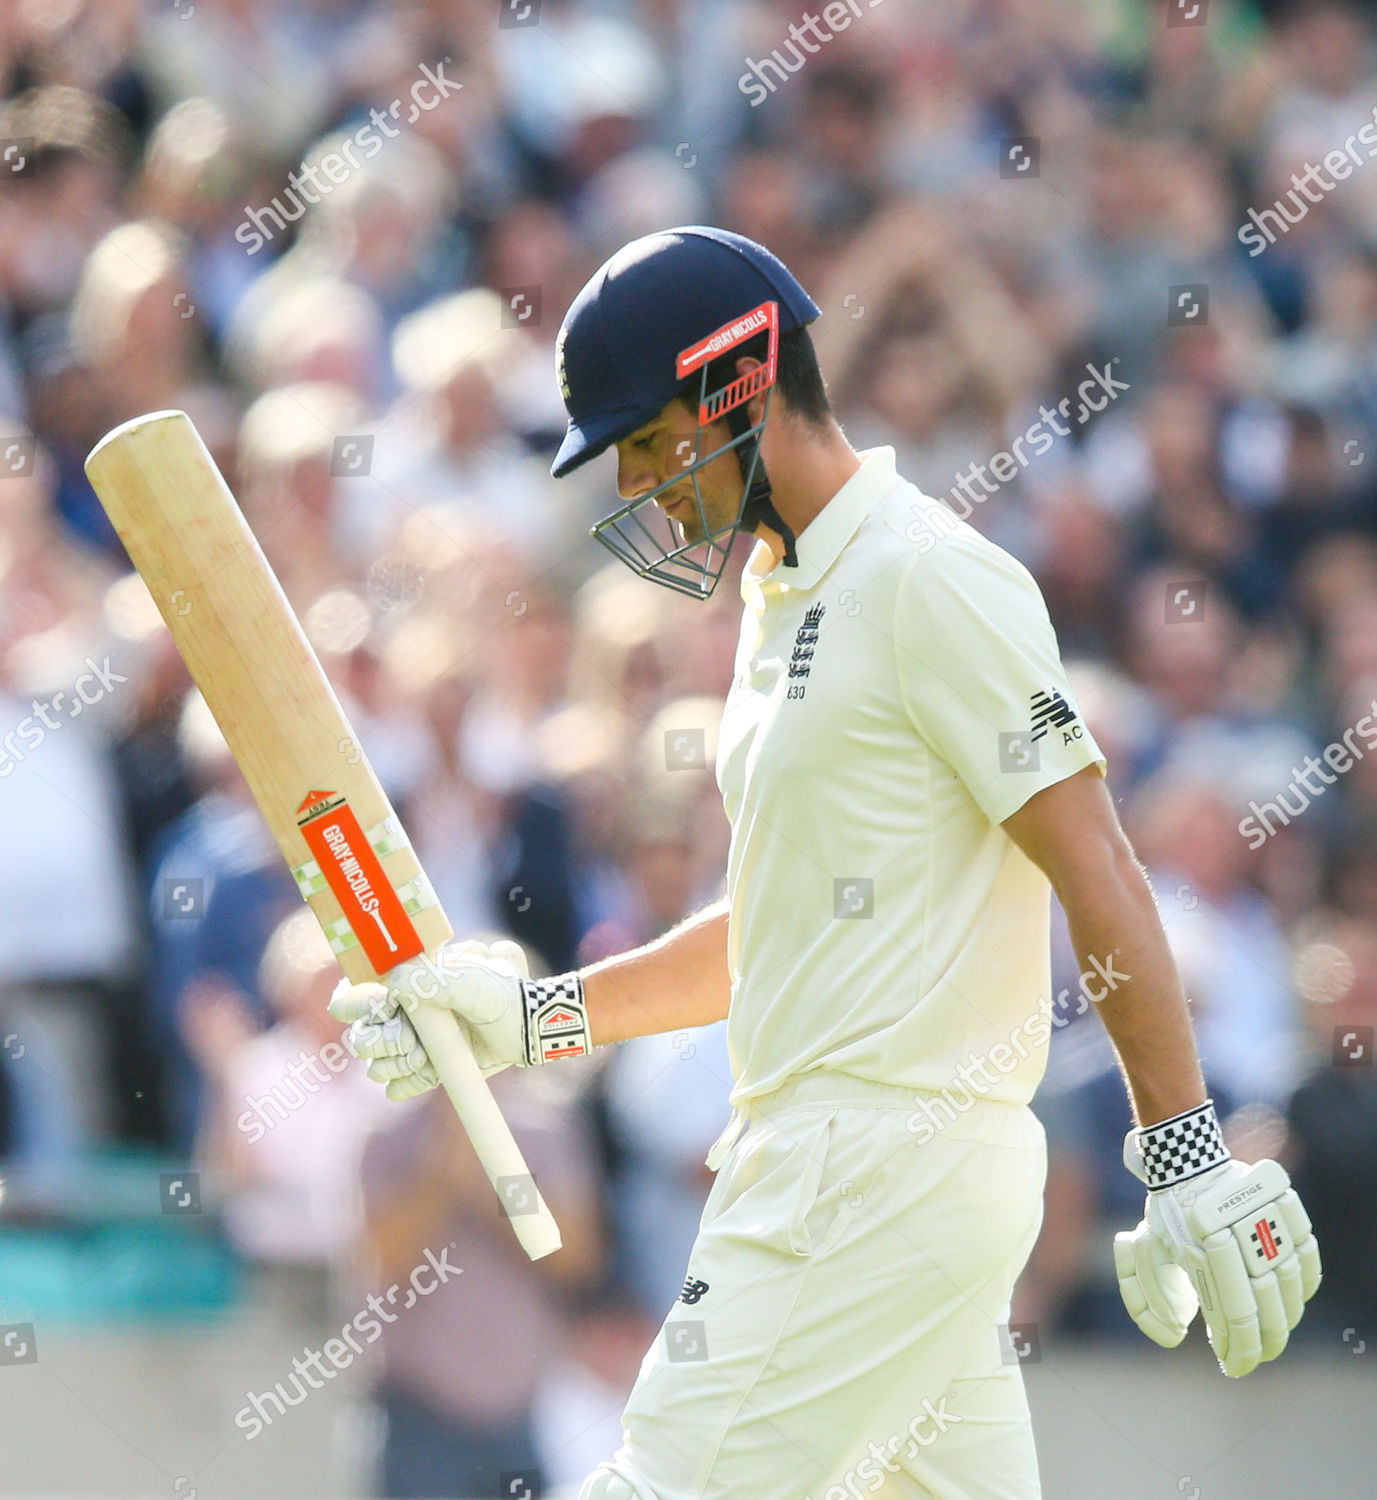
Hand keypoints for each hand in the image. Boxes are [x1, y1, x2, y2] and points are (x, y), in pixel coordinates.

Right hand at [329, 939, 592, 1098]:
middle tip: (407, 1042)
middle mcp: (410, 1013)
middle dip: (378, 1039)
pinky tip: (412, 1080)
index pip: (366, 989)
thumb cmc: (502, 993)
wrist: (531, 1028)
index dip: (354, 1000)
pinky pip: (403, 1084)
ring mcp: (421, 1041)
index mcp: (413, 983)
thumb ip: (431, 979)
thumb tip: (391, 981)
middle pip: (366, 1032)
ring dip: (394, 1063)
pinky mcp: (433, 1066)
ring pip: (380, 1061)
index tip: (357, 1007)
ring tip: (421, 1058)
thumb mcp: (470, 980)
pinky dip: (405, 1084)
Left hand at [1114, 1104, 1320, 1376]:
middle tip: (1258, 1357)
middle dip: (1264, 1341)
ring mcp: (1259, 1211)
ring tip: (1274, 1337)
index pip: (1232, 1311)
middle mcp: (1232, 1226)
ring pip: (1289, 1279)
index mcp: (1196, 1241)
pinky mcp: (1281, 1201)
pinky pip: (1307, 1250)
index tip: (1235, 1367)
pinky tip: (1294, 1305)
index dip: (1239, 1348)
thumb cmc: (1166, 1218)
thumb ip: (1146, 1301)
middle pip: (1264, 1301)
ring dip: (1286, 1317)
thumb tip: (1175, 1338)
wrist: (1186, 1163)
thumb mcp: (1144, 1256)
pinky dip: (1305, 1282)